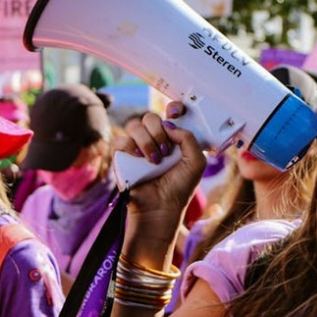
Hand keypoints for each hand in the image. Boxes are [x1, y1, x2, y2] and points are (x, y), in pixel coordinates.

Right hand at [118, 103, 207, 264]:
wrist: (161, 208)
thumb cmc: (180, 189)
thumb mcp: (196, 162)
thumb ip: (189, 138)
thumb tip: (169, 124)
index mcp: (174, 139)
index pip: (171, 113)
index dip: (174, 108)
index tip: (176, 112)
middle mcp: (155, 140)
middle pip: (150, 116)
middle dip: (159, 131)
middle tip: (165, 150)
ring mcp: (137, 147)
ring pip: (134, 125)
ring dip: (147, 141)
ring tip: (155, 160)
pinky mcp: (123, 157)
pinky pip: (120, 140)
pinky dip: (130, 147)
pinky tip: (140, 159)